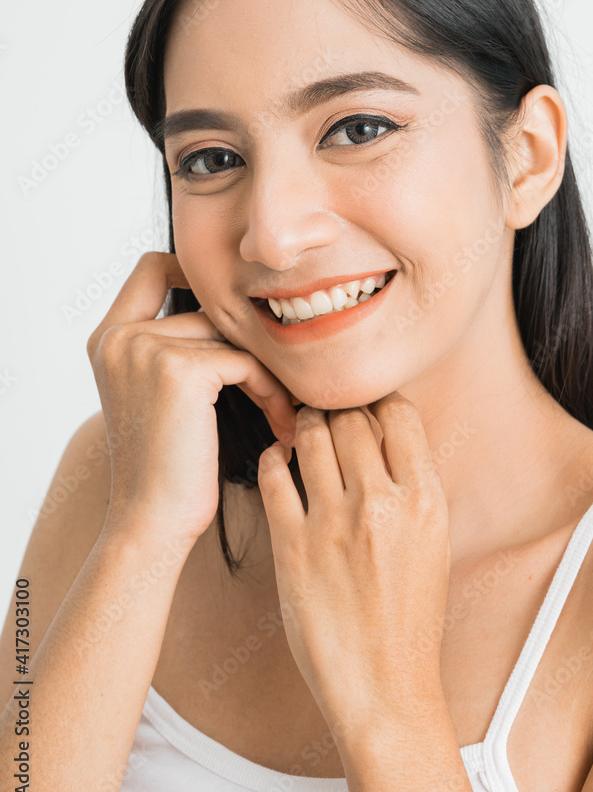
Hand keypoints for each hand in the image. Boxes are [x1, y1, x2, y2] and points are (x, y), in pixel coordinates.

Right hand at [86, 251, 297, 544]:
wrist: (151, 523)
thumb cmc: (165, 468)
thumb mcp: (157, 395)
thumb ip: (176, 347)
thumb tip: (234, 311)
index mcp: (108, 338)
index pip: (151, 268)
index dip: (195, 273)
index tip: (236, 308)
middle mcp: (120, 337)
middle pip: (208, 309)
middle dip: (249, 347)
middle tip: (279, 389)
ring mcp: (147, 349)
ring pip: (233, 337)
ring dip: (268, 374)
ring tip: (284, 412)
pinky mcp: (181, 370)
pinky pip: (246, 362)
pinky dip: (271, 392)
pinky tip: (279, 425)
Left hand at [256, 392, 450, 736]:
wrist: (385, 687)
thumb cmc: (411, 616)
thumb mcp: (433, 541)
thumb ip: (412, 486)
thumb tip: (384, 434)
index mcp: (425, 501)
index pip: (398, 413)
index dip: (378, 400)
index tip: (365, 404)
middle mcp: (381, 505)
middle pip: (350, 416)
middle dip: (337, 407)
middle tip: (327, 410)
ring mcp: (333, 525)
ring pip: (310, 436)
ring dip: (303, 423)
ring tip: (302, 428)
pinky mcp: (292, 547)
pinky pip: (272, 475)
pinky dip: (272, 457)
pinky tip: (277, 460)